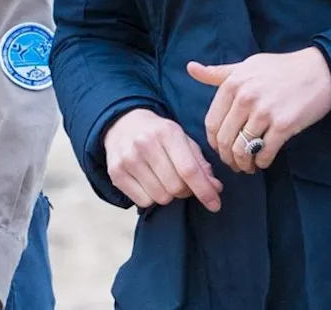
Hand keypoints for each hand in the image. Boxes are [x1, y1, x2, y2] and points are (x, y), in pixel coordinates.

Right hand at [103, 107, 222, 212]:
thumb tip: (215, 188)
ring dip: (169, 195)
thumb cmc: (160, 135)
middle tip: (186, 185)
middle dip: (186, 191)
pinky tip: (151, 184)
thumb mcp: (183, 139)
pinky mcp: (115, 173)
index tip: (215, 204)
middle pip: (175, 187)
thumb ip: (200, 163)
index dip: (204, 190)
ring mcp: (128, 159)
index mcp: (168, 132)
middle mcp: (146, 144)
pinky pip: (143, 202)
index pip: (189, 169)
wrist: (123, 125)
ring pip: (160, 197)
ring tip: (167, 181)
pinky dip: (152, 198)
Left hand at [188, 48, 330, 173]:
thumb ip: (219, 73)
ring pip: (242, 149)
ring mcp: (265, 112)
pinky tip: (263, 160)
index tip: (222, 148)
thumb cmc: (282, 68)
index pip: (212, 124)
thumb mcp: (248, 65)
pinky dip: (261, 162)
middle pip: (225, 140)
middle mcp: (246, 97)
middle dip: (227, 158)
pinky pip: (264, 153)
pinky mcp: (284, 125)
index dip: (214, 143)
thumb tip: (190, 68)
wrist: (321, 70)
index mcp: (234, 83)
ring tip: (248, 165)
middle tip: (234, 163)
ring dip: (243, 163)